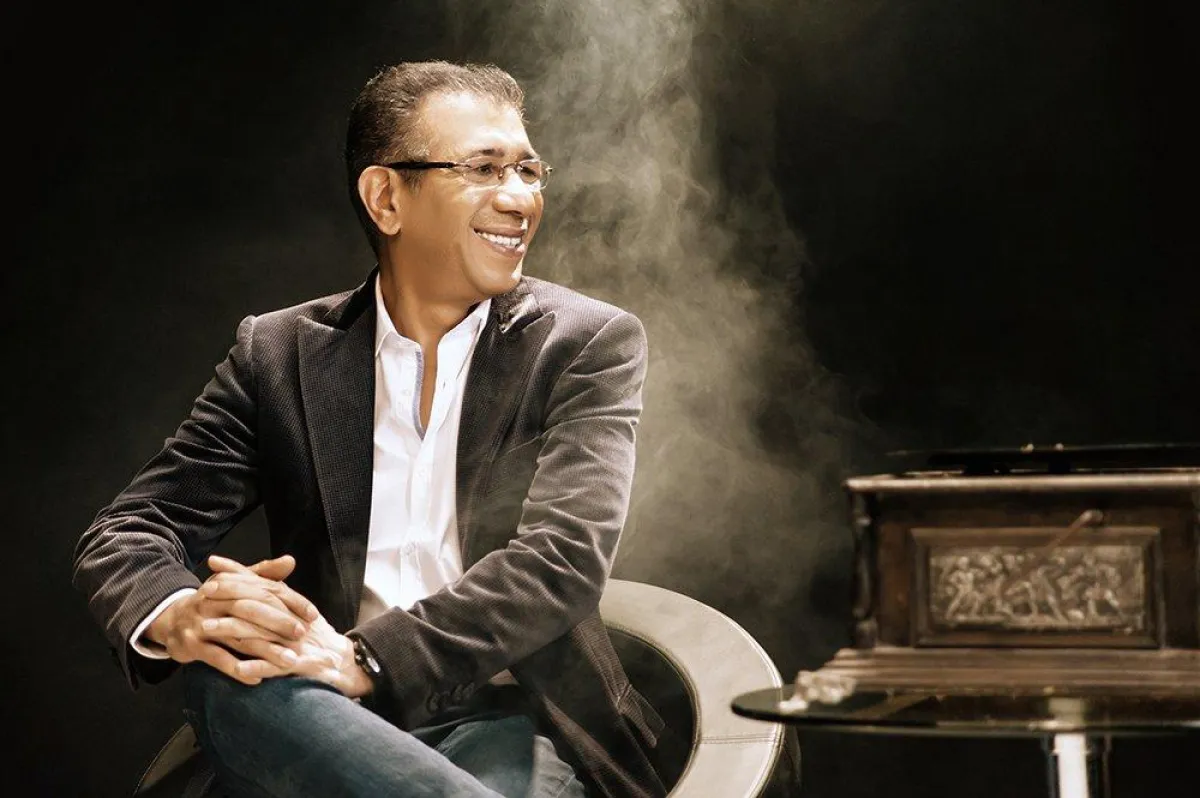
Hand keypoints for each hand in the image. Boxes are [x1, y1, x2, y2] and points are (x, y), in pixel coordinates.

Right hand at [145, 554, 316, 684]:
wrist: (170, 619)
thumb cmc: (213, 602)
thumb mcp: (235, 584)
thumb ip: (263, 574)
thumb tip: (290, 561)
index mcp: (229, 584)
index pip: (265, 589)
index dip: (291, 601)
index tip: (312, 614)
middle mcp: (214, 600)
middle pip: (251, 610)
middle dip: (279, 623)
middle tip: (302, 635)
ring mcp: (202, 623)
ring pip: (238, 636)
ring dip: (265, 650)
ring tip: (288, 661)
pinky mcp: (191, 645)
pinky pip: (217, 658)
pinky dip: (237, 669)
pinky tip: (257, 677)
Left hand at [208, 556, 373, 698]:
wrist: (348, 663)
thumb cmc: (317, 637)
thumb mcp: (298, 609)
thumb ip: (277, 591)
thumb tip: (262, 573)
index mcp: (294, 604)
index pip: (264, 585)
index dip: (239, 577)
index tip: (213, 572)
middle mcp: (294, 619)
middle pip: (260, 604)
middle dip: (230, 598)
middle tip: (203, 595)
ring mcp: (297, 643)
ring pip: (262, 633)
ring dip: (233, 630)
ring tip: (207, 628)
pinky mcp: (301, 666)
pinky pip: (277, 666)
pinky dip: (258, 666)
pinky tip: (238, 667)